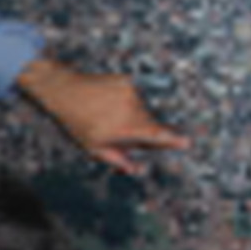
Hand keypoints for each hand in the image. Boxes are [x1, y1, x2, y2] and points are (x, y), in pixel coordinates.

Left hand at [14, 57, 188, 175]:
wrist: (63, 90)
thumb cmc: (77, 122)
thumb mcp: (94, 148)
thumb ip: (119, 160)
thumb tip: (137, 169)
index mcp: (127, 128)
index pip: (157, 135)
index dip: (173, 140)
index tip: (187, 142)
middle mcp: (133, 109)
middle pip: (149, 124)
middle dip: (141, 132)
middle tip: (114, 131)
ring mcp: (131, 93)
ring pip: (141, 110)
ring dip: (131, 116)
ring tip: (105, 115)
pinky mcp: (128, 81)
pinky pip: (133, 96)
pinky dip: (125, 102)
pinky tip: (106, 103)